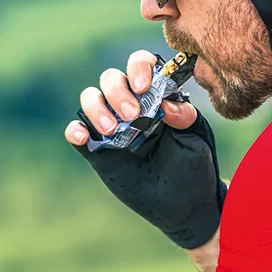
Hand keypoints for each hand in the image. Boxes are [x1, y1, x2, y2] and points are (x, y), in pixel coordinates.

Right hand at [67, 50, 224, 248]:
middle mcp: (131, 106)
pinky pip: (77, 133)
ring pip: (90, 99)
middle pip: (111, 79)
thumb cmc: (194, 165)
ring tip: (113, 131)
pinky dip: (74, 130)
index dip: (139, 67)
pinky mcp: (99, 152)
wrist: (185, 206)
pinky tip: (82, 136)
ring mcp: (113, 128)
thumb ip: (186, 117)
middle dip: (118, 92)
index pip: (141, 65)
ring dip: (96, 108)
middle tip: (133, 116)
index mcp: (156, 96)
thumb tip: (166, 105)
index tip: (144, 86)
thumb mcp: (197, 139)